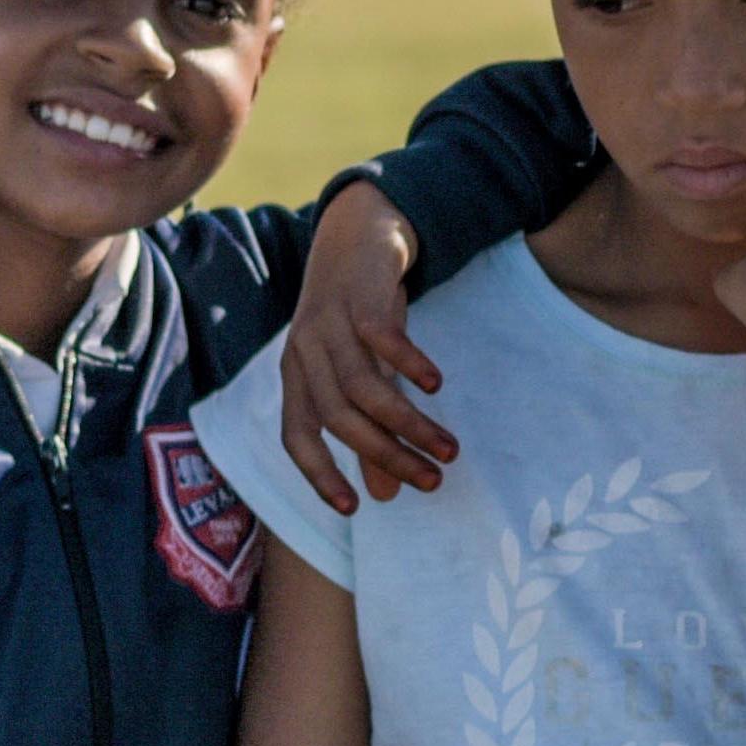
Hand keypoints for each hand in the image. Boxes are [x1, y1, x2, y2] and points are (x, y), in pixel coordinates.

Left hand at [281, 182, 454, 510]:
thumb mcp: (361, 375)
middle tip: (432, 481)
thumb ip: (369, 433)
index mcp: (298, 378)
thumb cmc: (358, 318)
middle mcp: (304, 354)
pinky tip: (436, 385)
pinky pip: (380, 339)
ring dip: (407, 422)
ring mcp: (328, 324)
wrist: (356, 235)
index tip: (353, 510)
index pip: (297, 436)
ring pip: (362, 387)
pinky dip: (408, 364)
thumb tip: (383, 497)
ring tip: (448, 447)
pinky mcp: (358, 298)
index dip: (319, 474)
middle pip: (338, 418)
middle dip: (386, 455)